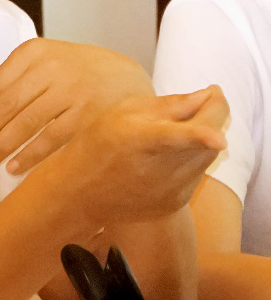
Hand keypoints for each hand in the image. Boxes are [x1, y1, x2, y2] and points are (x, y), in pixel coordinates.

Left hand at [0, 38, 152, 173]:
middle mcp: (51, 67)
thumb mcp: (37, 66)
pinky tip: (13, 168)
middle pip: (5, 106)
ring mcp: (72, 90)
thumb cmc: (75, 73)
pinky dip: (30, 155)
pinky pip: (52, 138)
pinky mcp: (90, 114)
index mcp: (32, 52)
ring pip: (25, 123)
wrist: (129, 79)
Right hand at [60, 85, 228, 224]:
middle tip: (201, 100)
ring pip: (208, 153)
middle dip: (213, 113)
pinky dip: (192, 157)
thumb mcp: (122, 112)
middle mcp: (160, 169)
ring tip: (172, 131)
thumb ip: (169, 104)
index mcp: (140, 139)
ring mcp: (171, 190)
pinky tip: (164, 157)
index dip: (202, 135)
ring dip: (203, 136)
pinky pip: (198, 172)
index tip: (218, 134)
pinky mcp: (176, 202)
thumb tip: (207, 96)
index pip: (177, 136)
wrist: (80, 193)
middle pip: (209, 135)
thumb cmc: (98, 144)